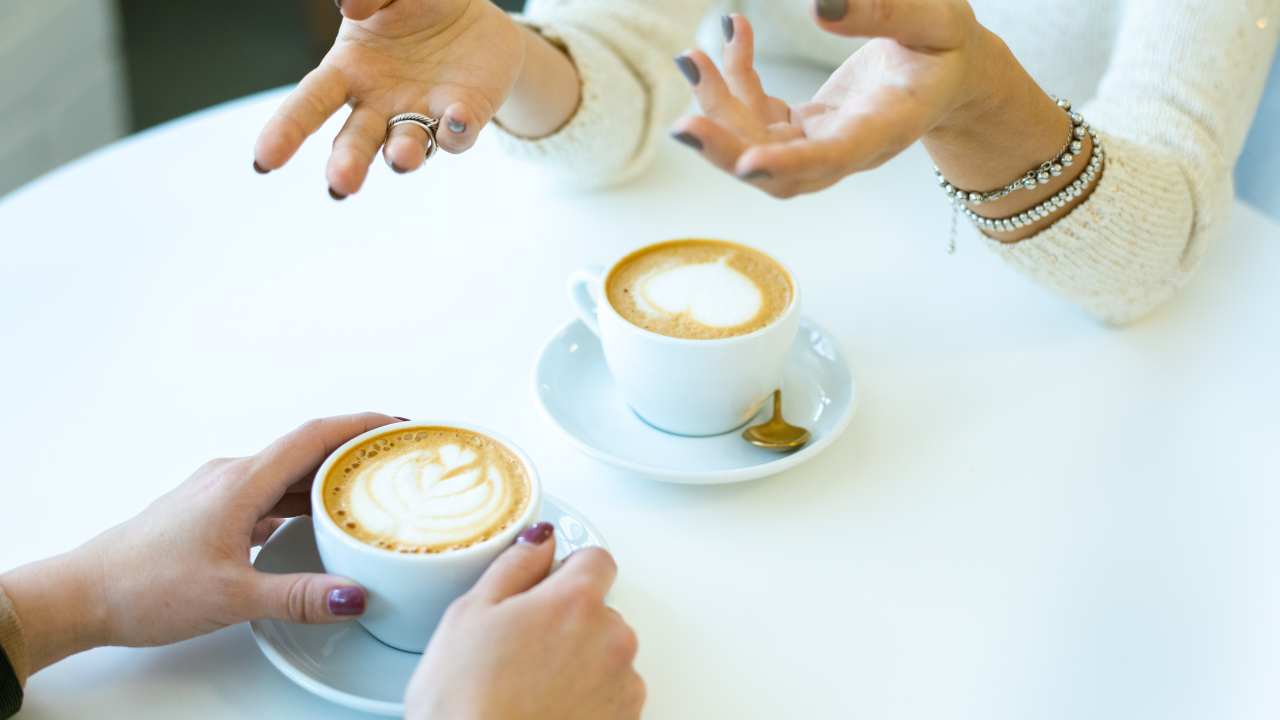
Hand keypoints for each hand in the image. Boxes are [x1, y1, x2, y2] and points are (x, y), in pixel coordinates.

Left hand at [1, 412, 399, 674]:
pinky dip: (300, 499)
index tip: (400, 424)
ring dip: (327, 478)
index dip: (361, 425)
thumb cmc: (144, 587)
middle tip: (398, 460)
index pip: (313, 437)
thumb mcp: (232, 596)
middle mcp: (231, 477)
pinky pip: (267, 493)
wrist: (81, 595)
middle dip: (354, 451)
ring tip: (368, 490)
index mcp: (241, 483)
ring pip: (286, 474)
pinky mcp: (210, 511)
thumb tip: (355, 595)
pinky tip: (314, 522)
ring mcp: (218, 492)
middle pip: (306, 451)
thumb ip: (299, 596)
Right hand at [253, 0, 525, 196]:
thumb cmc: (414, 7)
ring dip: (402, 156)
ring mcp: (419, 116)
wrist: (472, 19)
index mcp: (347, 73)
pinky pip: (456, 133)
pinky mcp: (460, 118)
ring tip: (401, 159)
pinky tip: (455, 119)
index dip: (287, 131)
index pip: (310, 103)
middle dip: (347, 162)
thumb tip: (350, 5)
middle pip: (356, 140)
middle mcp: (378, 105)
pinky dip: (456, 130)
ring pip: (405, 147)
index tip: (265, 161)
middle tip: (341, 184)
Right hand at [405, 528, 644, 719]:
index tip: (545, 588)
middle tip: (522, 648)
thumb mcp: (470, 614)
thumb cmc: (467, 702)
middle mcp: (612, 637)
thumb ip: (515, 565)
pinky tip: (548, 709)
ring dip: (581, 662)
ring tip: (532, 687)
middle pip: (600, 609)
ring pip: (607, 654)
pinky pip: (613, 695)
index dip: (566, 570)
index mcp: (575, 601)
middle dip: (569, 621)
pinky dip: (589, 699)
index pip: (596, 558)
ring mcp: (623, 683)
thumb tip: (539, 538)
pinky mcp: (626, 719)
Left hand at [670, 2, 1016, 198]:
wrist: (949, 73)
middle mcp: (850, 148)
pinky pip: (757, 116)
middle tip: (683, 127)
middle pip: (781, 174)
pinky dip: (735, 81)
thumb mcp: (935, 19)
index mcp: (888, 127)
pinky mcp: (803, 129)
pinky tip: (733, 32)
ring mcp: (822, 143)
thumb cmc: (946, 46)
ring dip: (718, 109)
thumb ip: (886, 11)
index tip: (748, 165)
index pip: (835, 157)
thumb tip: (820, 4)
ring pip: (758, 147)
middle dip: (728, 153)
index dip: (790, 164)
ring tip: (691, 57)